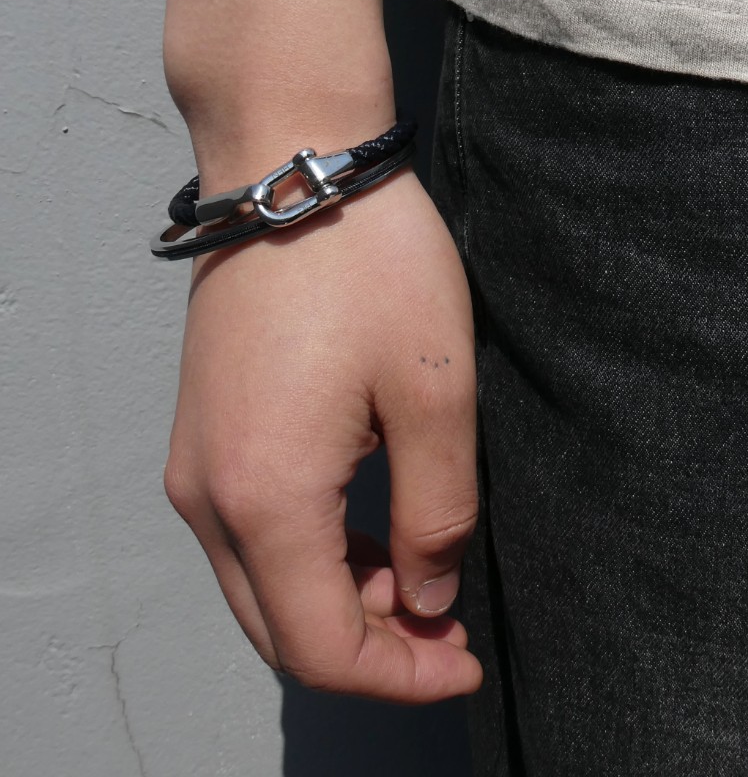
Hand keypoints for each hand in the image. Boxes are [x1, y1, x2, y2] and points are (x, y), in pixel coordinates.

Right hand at [163, 169, 481, 702]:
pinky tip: (361, 527)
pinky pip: (245, 533)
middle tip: (443, 626)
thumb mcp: (436, 392)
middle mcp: (208, 494)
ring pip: (258, 587)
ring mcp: (193, 461)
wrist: (289, 165)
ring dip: (335, 603)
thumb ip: (435, 514)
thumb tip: (421, 596)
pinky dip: (304, 558)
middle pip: (278, 631)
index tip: (461, 659)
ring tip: (413, 573)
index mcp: (266, 494)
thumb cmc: (369, 263)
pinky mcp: (200, 432)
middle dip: (366, 650)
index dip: (397, 675)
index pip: (320, 646)